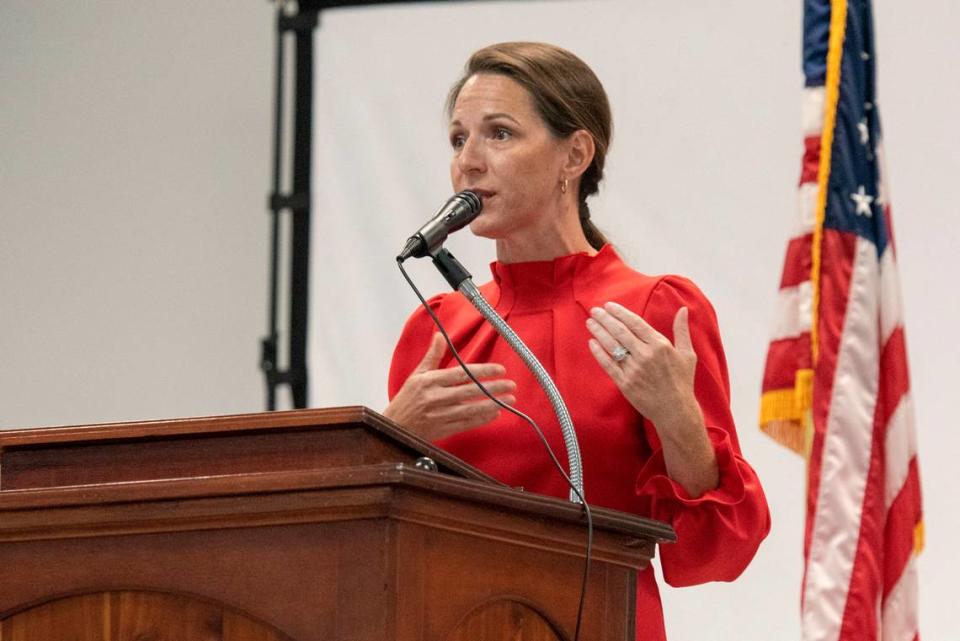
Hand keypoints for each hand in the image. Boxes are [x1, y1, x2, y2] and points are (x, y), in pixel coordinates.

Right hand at [384, 332, 516, 440]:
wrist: (394, 427)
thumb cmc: (406, 399)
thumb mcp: (416, 375)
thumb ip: (432, 356)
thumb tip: (440, 335)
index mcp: (429, 381)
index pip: (461, 374)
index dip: (483, 371)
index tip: (500, 369)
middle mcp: (435, 398)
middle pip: (470, 391)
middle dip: (494, 387)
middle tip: (511, 385)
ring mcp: (440, 415)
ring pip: (471, 409)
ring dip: (493, 404)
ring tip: (510, 400)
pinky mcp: (443, 430)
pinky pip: (467, 423)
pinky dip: (482, 419)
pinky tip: (496, 413)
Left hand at [585, 302, 697, 428]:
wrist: (675, 411)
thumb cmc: (682, 382)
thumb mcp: (687, 354)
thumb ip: (681, 330)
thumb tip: (683, 309)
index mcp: (660, 345)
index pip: (635, 323)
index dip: (620, 312)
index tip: (609, 306)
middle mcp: (645, 355)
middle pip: (620, 331)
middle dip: (605, 319)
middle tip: (594, 310)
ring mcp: (633, 369)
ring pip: (612, 346)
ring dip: (599, 332)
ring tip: (590, 322)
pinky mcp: (625, 383)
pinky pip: (608, 364)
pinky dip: (598, 352)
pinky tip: (591, 343)